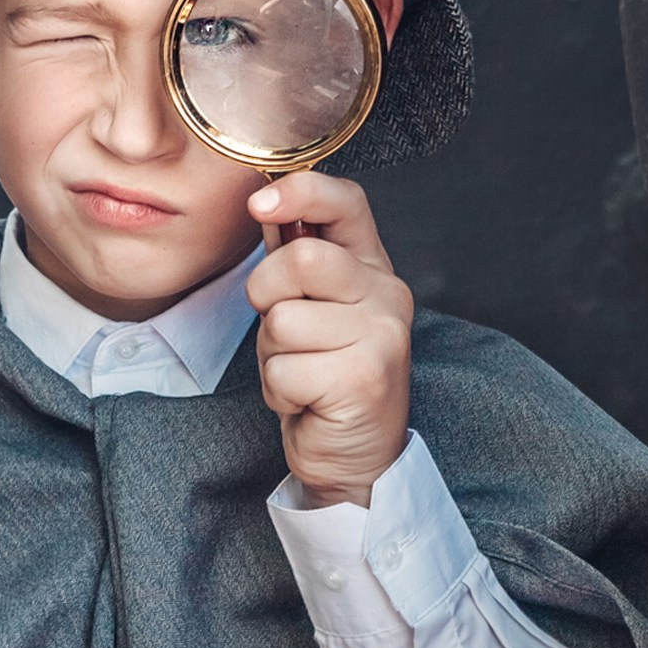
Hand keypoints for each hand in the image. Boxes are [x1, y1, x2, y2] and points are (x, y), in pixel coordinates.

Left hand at [245, 172, 412, 507]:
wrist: (355, 454)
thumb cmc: (325, 374)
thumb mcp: (313, 306)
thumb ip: (295, 257)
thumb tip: (265, 204)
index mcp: (372, 267)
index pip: (347, 202)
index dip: (300, 192)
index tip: (260, 203)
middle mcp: (387, 294)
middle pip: (301, 260)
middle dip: (265, 295)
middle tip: (281, 329)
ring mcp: (381, 337)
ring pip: (283, 320)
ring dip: (272, 353)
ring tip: (301, 371)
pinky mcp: (364, 379)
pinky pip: (284, 369)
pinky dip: (279, 390)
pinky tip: (306, 399)